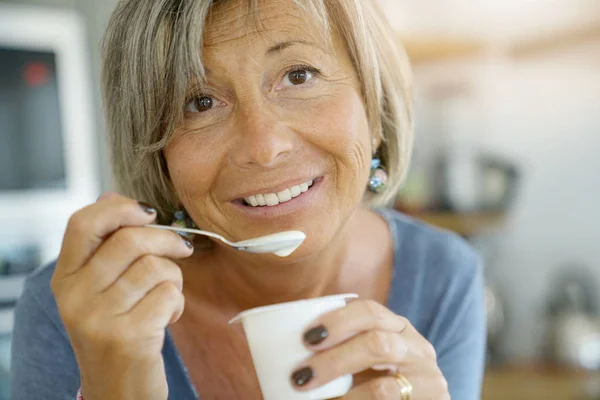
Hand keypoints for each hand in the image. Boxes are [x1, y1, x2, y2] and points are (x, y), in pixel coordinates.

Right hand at [50, 192, 193, 399]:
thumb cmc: (116, 331)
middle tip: (181, 249)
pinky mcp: (128, 336)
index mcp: (65, 278)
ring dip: (175, 278)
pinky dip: (178, 304)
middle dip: (167, 239)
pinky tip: (166, 319)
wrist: (117, 390)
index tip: (148, 212)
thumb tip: (113, 195)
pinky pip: (170, 294)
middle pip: (130, 240)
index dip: (119, 208)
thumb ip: (104, 246)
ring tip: (167, 296)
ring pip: (156, 267)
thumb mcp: (99, 290)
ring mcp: (99, 318)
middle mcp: (75, 297)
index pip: (82, 223)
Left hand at [290, 299, 448, 398]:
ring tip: (311, 393)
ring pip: (384, 386)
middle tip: (300, 376)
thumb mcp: (359, 363)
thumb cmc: (373, 384)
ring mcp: (428, 378)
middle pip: (376, 342)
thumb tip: (277, 351)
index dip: (338, 321)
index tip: (306, 337)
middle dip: (334, 359)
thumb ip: (336, 350)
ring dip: (344, 394)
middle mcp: (416, 347)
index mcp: (395, 327)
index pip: (369, 311)